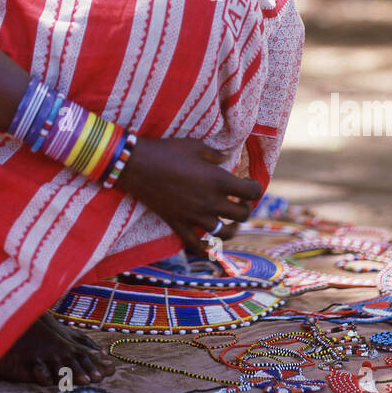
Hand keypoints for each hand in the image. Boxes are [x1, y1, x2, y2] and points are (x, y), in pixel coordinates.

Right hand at [115, 137, 262, 254]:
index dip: (255, 187)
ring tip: (229, 221)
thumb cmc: (167, 151)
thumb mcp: (195, 146)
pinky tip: (209, 240)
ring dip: (232, 228)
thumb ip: (215, 154)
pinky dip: (206, 247)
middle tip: (239, 199)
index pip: (252, 192)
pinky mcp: (179, 224)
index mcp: (218, 181)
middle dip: (245, 207)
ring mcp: (195, 216)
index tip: (248, 182)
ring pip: (225, 233)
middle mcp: (211, 202)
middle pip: (242, 215)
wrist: (136, 165)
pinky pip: (197, 245)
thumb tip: (225, 159)